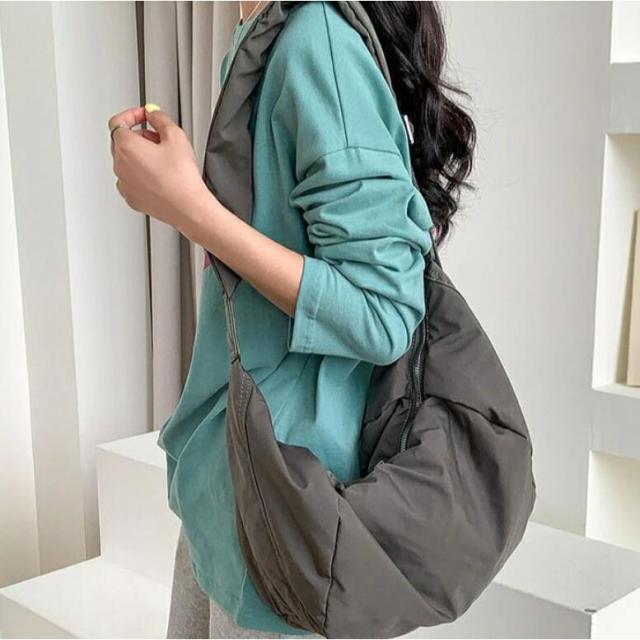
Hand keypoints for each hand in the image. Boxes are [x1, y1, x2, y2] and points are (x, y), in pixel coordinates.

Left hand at [108, 105, 210, 230]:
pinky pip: (132, 180)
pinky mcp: (132, 198)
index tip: (144, 116)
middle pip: (122, 142)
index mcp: (126, 146)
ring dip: (141, 156)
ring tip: (164, 161)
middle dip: (140, 136)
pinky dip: (142, 175)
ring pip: (127, 162)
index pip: (117, 122)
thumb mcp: (176, 136)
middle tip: (160, 139)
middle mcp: (120, 165)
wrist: (188, 207)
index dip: (132, 115)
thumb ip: (160, 118)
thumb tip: (153, 113)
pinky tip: (161, 176)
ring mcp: (124, 183)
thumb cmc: (181, 178)